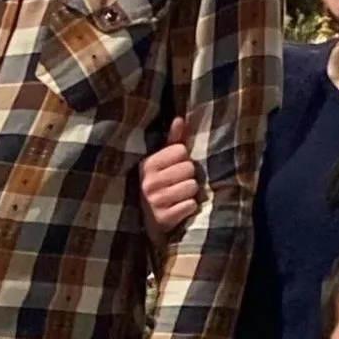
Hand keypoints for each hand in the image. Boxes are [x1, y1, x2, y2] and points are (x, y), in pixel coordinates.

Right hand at [139, 116, 198, 239]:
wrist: (147, 219)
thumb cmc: (159, 183)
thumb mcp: (161, 161)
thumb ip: (172, 140)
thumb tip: (180, 118)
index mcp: (147, 164)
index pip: (181, 150)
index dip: (182, 159)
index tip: (174, 166)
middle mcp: (149, 182)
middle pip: (189, 168)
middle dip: (188, 175)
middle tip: (178, 182)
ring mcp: (155, 201)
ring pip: (192, 186)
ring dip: (190, 192)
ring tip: (179, 195)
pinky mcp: (164, 218)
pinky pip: (191, 205)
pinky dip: (189, 207)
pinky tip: (179, 207)